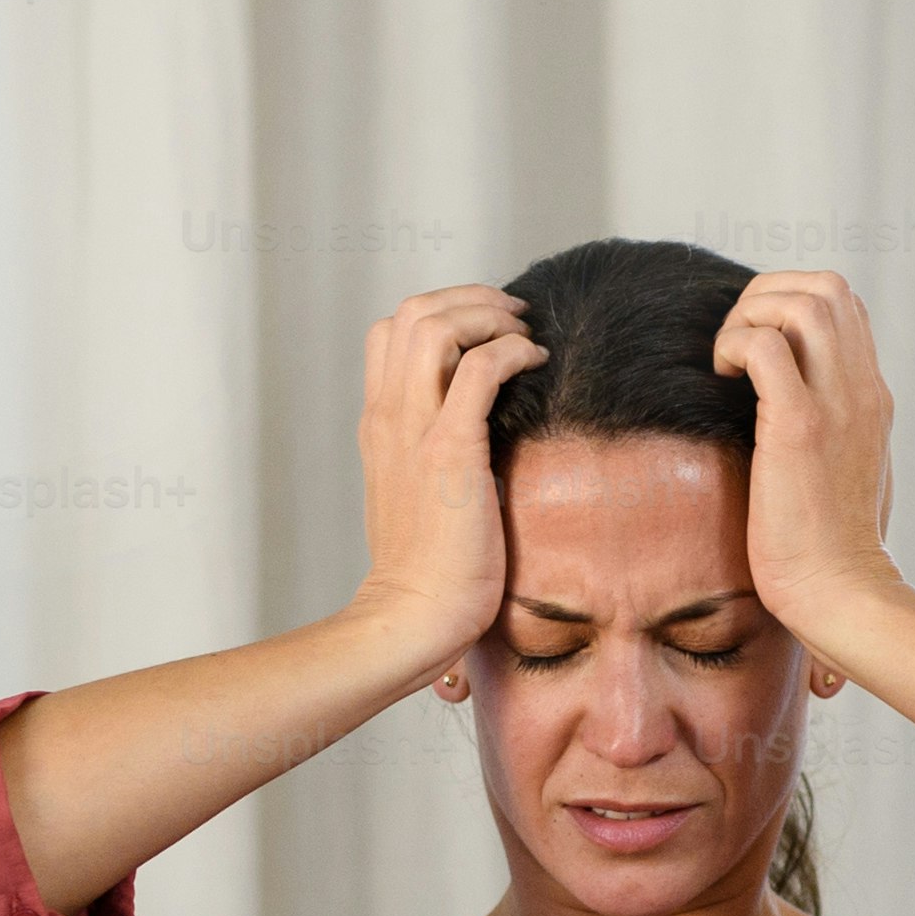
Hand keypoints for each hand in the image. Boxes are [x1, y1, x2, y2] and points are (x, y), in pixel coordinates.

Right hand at [354, 288, 547, 672]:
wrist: (414, 616)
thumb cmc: (427, 569)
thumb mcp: (418, 494)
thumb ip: (432, 452)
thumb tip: (479, 429)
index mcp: (379, 423)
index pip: (389, 332)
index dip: (441, 314)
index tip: (485, 329)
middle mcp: (388, 416)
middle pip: (410, 312)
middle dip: (469, 299)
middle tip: (512, 315)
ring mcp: (413, 430)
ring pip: (435, 326)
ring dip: (488, 316)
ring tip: (523, 332)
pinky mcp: (450, 451)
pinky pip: (479, 368)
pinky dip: (512, 350)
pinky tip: (536, 361)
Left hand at [711, 271, 902, 637]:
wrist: (841, 594)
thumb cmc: (830, 551)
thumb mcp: (843, 476)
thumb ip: (831, 437)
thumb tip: (794, 423)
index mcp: (872, 398)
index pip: (844, 307)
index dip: (790, 305)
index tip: (753, 348)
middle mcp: (863, 390)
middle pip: (828, 288)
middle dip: (767, 296)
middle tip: (734, 345)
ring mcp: (838, 405)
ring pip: (803, 302)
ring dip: (750, 316)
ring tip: (728, 362)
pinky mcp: (801, 427)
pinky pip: (766, 346)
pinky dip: (734, 346)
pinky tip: (721, 380)